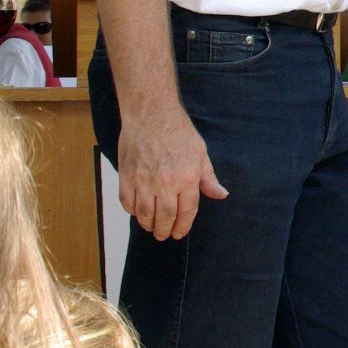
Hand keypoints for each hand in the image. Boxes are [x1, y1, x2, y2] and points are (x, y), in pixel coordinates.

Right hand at [118, 105, 226, 240]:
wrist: (151, 113)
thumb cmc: (177, 130)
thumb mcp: (200, 153)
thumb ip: (208, 178)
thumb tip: (221, 194)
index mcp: (187, 178)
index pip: (187, 212)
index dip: (183, 226)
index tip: (179, 233)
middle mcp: (166, 183)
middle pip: (165, 218)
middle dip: (164, 230)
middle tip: (164, 234)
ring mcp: (144, 180)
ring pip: (144, 214)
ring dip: (148, 224)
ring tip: (151, 226)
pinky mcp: (127, 176)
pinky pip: (127, 202)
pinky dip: (132, 211)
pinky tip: (137, 211)